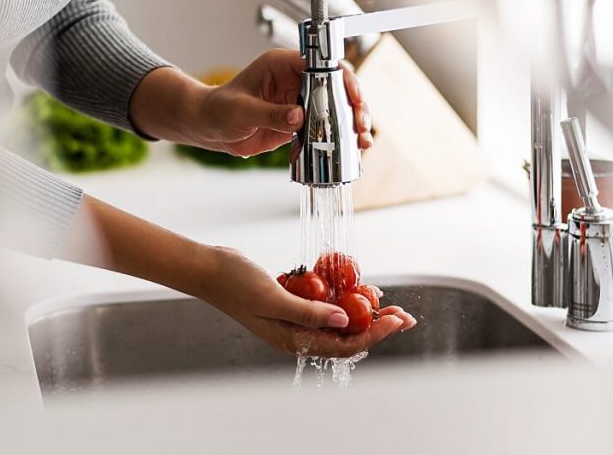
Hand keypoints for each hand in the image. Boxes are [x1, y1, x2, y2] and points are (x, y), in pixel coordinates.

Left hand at [130, 50, 372, 156]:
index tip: (352, 95)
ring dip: (351, 123)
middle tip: (361, 123)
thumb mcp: (242, 111)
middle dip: (353, 104)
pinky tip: (351, 149)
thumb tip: (299, 117)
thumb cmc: (219, 110)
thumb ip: (271, 114)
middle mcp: (296, 80)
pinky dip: (339, 137)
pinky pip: (326, 126)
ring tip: (363, 140)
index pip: (320, 64)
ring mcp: (301, 100)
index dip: (341, 78)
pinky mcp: (300, 121)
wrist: (210, 128)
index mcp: (282, 65)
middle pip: (336, 86)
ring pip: (336, 107)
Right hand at [201, 246, 415, 357]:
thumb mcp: (274, 298)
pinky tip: (353, 284)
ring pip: (337, 319)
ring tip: (383, 299)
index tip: (395, 319)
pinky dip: (340, 295)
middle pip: (346, 335)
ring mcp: (294, 318)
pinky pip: (322, 303)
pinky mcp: (291, 302)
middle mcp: (296, 333)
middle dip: (376, 325)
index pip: (343, 344)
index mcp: (292, 340)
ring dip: (362, 310)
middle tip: (402, 314)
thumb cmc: (234, 283)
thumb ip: (309, 313)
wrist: (210, 269)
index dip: (374, 333)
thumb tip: (345, 322)